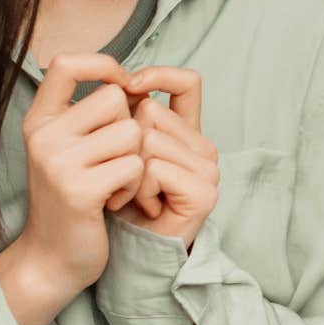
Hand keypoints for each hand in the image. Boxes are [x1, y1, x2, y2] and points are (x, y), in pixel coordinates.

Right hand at [0, 53, 143, 324]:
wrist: (51, 259)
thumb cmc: (72, 198)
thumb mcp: (70, 149)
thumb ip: (90, 115)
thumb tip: (131, 81)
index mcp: (39, 120)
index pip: (66, 63)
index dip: (102, 64)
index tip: (123, 84)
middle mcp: (42, 136)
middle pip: (114, 98)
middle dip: (130, 126)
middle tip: (116, 160)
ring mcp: (57, 162)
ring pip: (131, 132)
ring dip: (135, 160)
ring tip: (115, 183)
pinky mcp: (79, 190)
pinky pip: (135, 166)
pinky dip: (135, 186)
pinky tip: (114, 201)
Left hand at [108, 66, 219, 249]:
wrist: (126, 250)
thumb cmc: (118, 201)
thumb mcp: (120, 151)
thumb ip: (127, 117)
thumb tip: (115, 81)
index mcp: (186, 132)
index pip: (187, 82)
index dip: (159, 74)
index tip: (129, 84)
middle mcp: (203, 146)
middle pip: (151, 111)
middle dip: (125, 142)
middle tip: (127, 177)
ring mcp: (208, 169)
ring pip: (147, 139)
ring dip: (128, 170)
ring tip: (134, 194)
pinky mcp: (204, 191)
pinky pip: (154, 168)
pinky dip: (138, 189)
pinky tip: (145, 206)